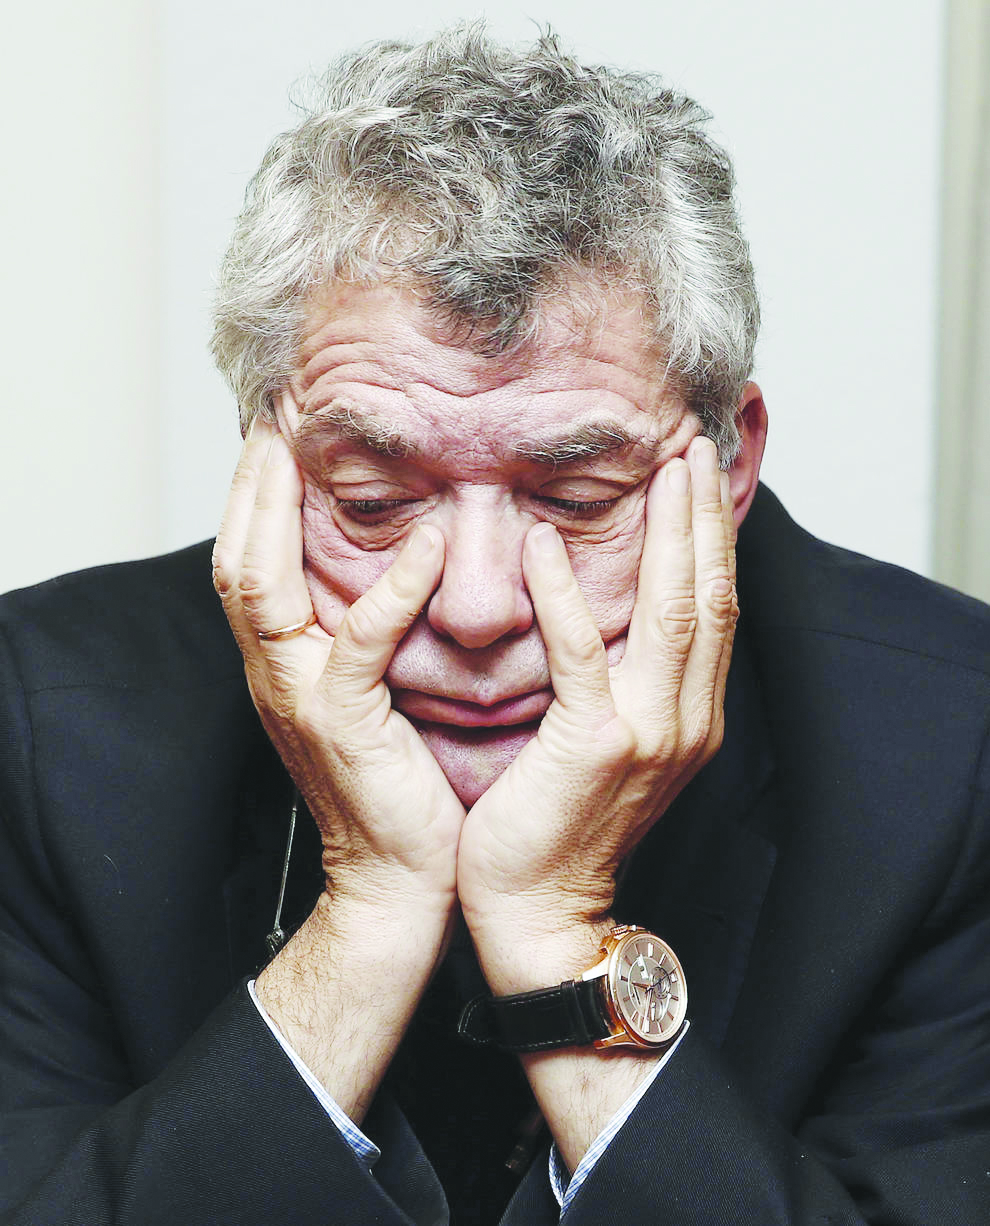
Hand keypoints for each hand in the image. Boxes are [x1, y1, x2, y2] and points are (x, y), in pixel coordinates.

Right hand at [212, 413, 465, 911]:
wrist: (404, 878)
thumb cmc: (400, 783)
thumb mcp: (373, 695)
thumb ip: (369, 630)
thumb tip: (400, 560)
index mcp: (282, 664)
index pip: (248, 561)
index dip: (251, 496)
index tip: (273, 432)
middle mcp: (275, 674)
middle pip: (236, 560)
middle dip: (247, 484)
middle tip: (271, 416)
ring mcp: (300, 699)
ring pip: (263, 589)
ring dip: (277, 512)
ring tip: (298, 449)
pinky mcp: (343, 725)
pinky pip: (357, 645)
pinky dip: (390, 592)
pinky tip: (423, 545)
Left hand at [458, 436, 736, 981]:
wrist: (540, 913)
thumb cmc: (560, 826)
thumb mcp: (611, 747)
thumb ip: (623, 683)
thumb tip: (611, 619)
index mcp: (689, 717)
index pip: (714, 610)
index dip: (712, 541)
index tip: (700, 480)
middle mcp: (685, 720)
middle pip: (710, 597)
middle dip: (706, 518)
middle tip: (696, 448)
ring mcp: (650, 733)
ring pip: (672, 612)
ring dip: (671, 534)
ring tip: (665, 469)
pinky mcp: (597, 745)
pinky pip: (582, 654)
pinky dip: (567, 595)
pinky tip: (548, 543)